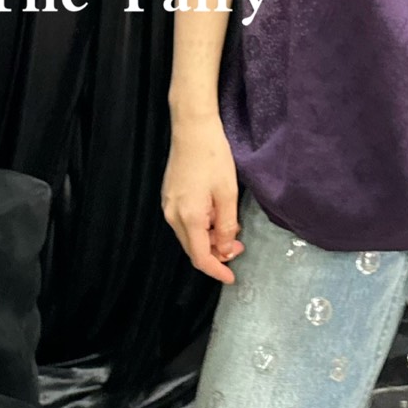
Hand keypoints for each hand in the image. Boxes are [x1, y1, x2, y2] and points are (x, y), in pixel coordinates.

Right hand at [162, 113, 246, 282]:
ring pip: (189, 235)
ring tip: (231, 229)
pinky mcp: (169, 196)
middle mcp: (172, 216)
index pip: (200, 257)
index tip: (231, 278)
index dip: (216, 270)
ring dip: (209, 239)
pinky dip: (201, 226)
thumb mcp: (227, 193)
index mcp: (188, 217)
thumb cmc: (213, 157)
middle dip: (216, 254)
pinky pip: (185, 222)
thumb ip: (227, 225)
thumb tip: (226, 248)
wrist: (192, 129)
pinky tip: (216, 216)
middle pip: (193, 249)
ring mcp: (168, 205)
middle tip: (239, 246)